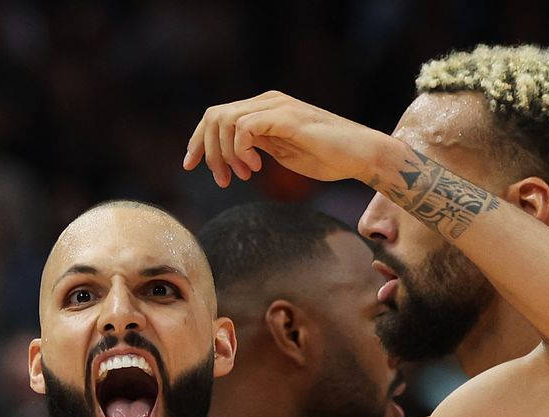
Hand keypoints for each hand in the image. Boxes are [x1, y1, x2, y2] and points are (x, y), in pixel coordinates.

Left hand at [183, 91, 391, 187]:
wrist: (359, 155)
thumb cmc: (326, 157)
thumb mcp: (282, 152)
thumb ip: (258, 146)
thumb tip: (234, 153)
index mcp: (263, 110)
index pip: (217, 116)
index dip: (198, 141)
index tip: (190, 166)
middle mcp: (267, 102)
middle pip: (214, 116)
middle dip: (207, 152)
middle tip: (222, 181)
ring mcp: (277, 108)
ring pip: (225, 121)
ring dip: (224, 154)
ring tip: (240, 176)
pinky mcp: (286, 118)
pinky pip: (245, 127)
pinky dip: (241, 150)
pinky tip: (255, 167)